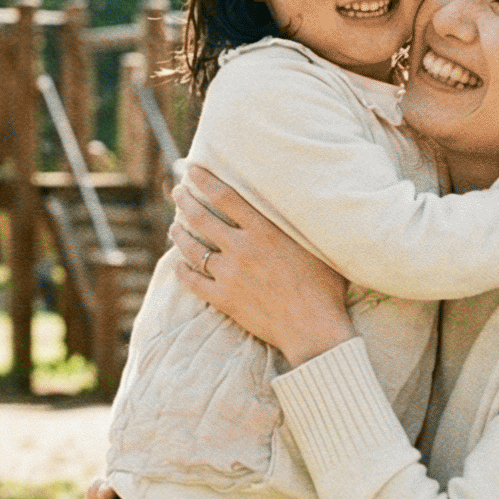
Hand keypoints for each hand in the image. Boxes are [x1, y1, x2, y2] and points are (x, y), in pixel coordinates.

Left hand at [169, 165, 355, 366]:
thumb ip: (299, 225)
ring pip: (192, 248)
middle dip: (185, 201)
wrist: (314, 328)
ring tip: (174, 227)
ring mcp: (229, 275)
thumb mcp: (316, 246)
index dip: (204, 180)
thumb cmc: (324, 287)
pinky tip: (177, 264)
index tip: (191, 169)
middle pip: (202, 218)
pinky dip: (182, 271)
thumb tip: (301, 203)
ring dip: (179, 235)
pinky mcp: (224, 299)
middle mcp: (242, 248)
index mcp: (264, 231)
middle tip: (177, 192)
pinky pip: (193, 281)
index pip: (225, 197)